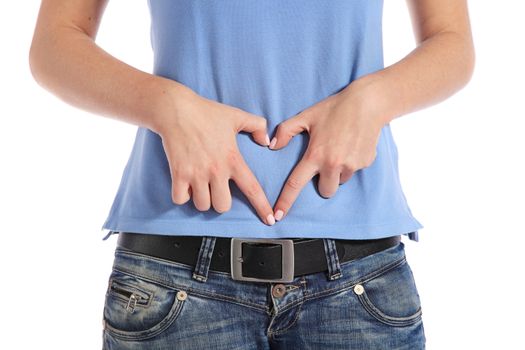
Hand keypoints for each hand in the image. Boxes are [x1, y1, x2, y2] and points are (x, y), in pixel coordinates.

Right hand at [153, 83, 275, 224]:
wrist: (176, 109)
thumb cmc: (205, 112)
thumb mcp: (236, 116)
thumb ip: (256, 126)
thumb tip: (266, 141)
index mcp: (232, 159)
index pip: (252, 188)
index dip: (262, 207)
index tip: (270, 220)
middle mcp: (216, 170)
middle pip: (223, 206)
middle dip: (220, 202)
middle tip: (216, 190)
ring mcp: (196, 173)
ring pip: (202, 205)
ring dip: (202, 200)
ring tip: (200, 187)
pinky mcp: (178, 174)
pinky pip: (181, 199)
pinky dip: (182, 196)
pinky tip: (185, 185)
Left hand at [269, 79, 387, 221]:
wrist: (368, 103)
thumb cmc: (334, 108)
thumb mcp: (306, 116)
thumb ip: (286, 131)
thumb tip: (273, 146)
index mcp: (315, 155)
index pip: (296, 184)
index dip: (285, 201)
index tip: (278, 215)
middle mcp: (333, 164)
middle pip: (325, 191)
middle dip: (324, 183)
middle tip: (326, 164)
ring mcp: (351, 165)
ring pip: (341, 181)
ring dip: (338, 172)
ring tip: (340, 149)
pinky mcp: (365, 162)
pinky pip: (354, 170)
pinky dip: (351, 162)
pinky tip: (352, 145)